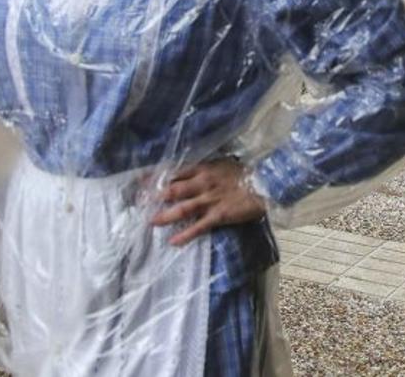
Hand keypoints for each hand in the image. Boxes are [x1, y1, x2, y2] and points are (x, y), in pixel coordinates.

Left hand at [151, 159, 266, 246]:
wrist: (265, 183)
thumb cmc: (244, 173)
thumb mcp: (222, 164)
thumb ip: (205, 168)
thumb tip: (190, 170)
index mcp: (203, 169)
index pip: (175, 172)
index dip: (156, 177)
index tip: (140, 181)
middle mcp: (203, 183)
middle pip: (173, 189)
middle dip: (154, 196)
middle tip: (139, 202)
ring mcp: (210, 200)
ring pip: (182, 208)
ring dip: (165, 215)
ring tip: (151, 221)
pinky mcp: (218, 215)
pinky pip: (198, 226)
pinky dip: (185, 234)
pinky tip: (173, 241)